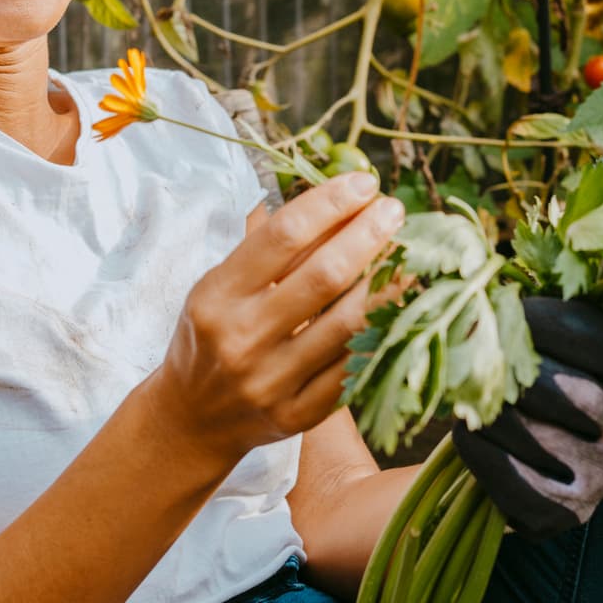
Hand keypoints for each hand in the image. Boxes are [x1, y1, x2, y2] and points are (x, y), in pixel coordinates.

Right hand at [155, 171, 405, 460]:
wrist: (191, 419)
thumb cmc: (212, 336)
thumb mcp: (220, 287)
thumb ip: (267, 249)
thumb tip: (334, 198)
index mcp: (218, 295)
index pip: (283, 236)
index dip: (330, 203)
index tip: (364, 183)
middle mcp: (242, 337)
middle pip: (323, 275)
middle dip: (368, 235)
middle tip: (395, 210)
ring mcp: (270, 381)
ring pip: (348, 325)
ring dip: (388, 284)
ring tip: (411, 256)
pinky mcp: (296, 415)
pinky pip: (352, 372)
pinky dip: (381, 336)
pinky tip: (401, 309)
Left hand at [454, 296, 602, 539]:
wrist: (508, 455)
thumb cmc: (519, 377)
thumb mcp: (535, 336)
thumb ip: (528, 315)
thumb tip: (489, 295)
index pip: (602, 346)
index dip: (545, 324)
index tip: (502, 310)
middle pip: (570, 395)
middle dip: (510, 375)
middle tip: (470, 362)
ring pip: (543, 440)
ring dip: (490, 415)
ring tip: (463, 397)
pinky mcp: (570, 512)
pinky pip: (523, 486)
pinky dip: (484, 456)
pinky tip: (465, 434)